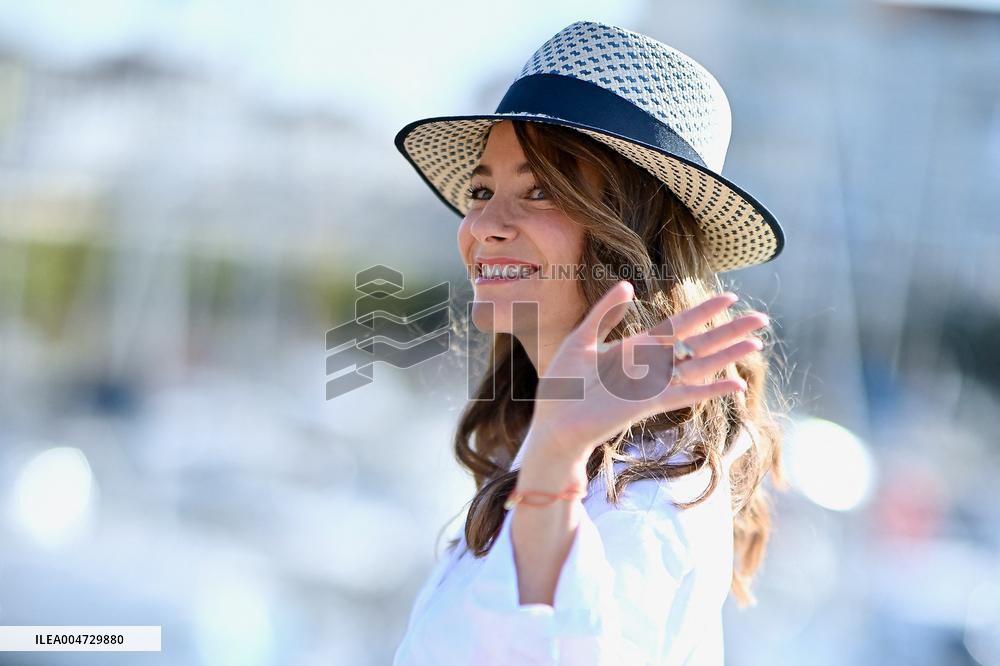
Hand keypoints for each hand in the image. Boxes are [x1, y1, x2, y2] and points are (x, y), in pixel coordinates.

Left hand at [522, 281, 767, 466]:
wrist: (553, 421)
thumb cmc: (563, 384)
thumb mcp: (582, 339)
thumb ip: (605, 313)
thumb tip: (629, 285)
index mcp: (637, 348)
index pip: (679, 326)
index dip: (704, 311)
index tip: (730, 297)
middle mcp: (651, 366)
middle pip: (699, 344)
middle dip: (730, 331)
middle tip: (762, 318)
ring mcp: (653, 385)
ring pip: (699, 366)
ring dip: (728, 356)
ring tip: (757, 344)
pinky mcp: (649, 404)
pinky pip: (686, 394)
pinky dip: (711, 389)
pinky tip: (735, 385)